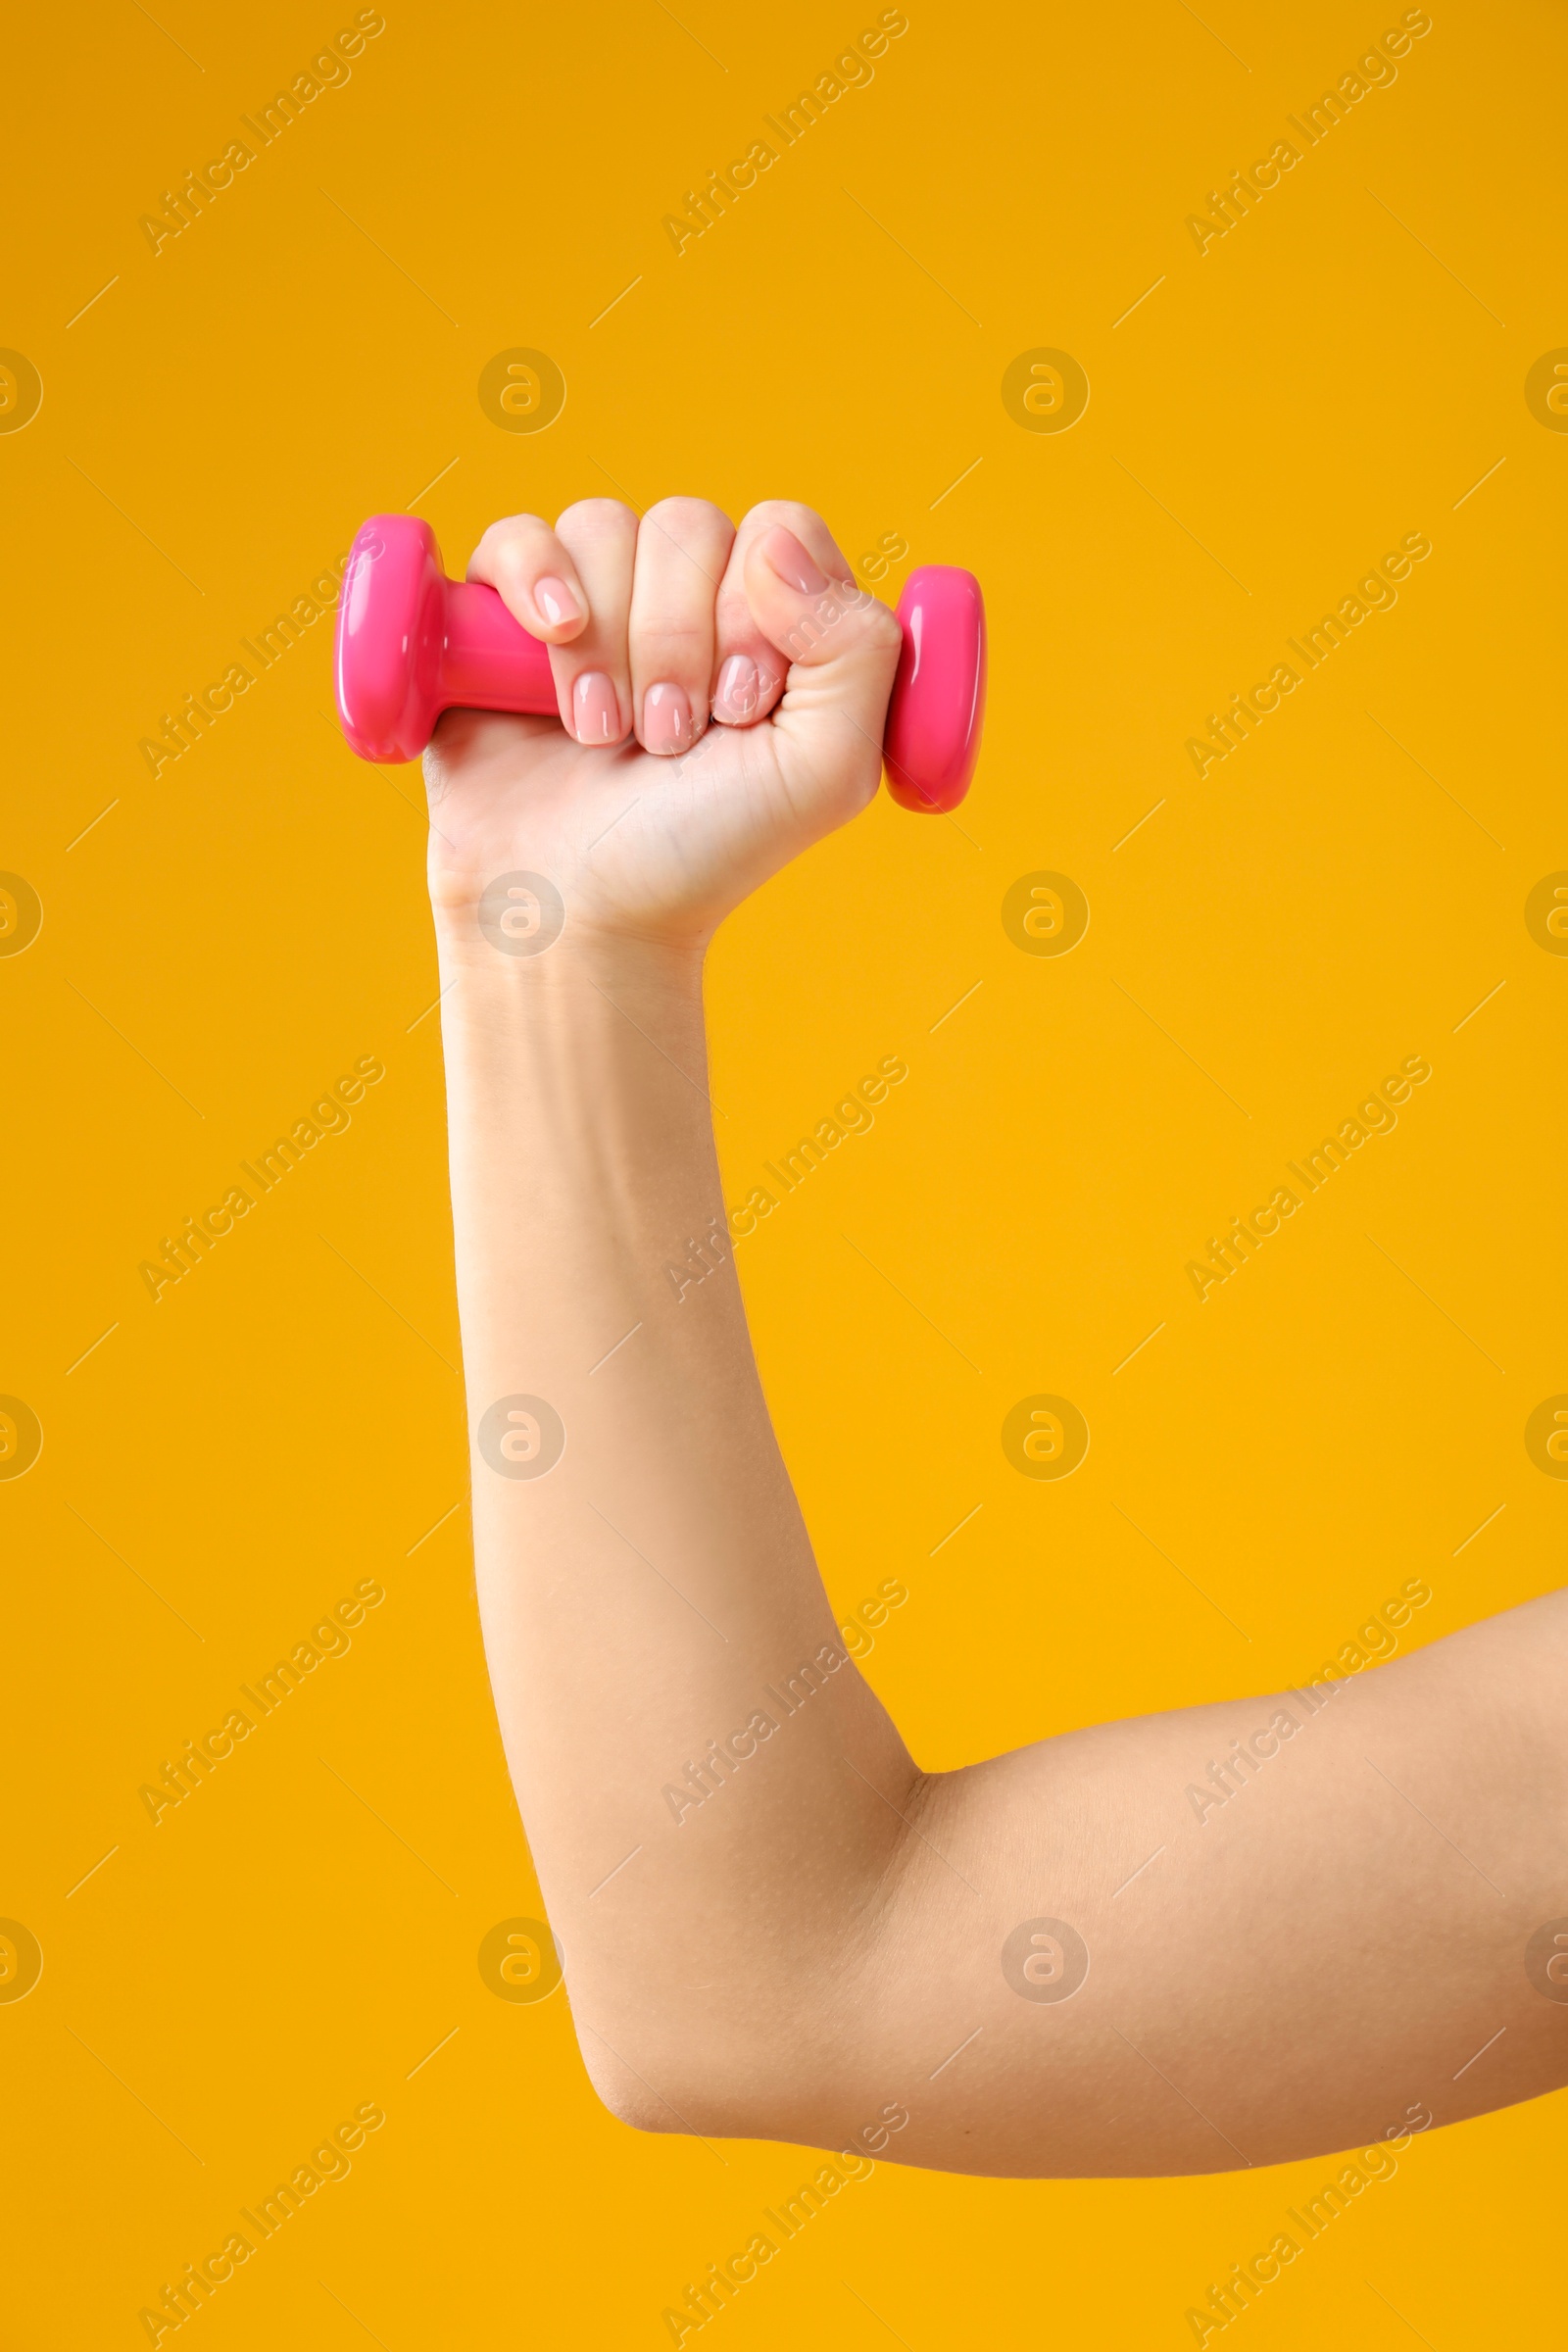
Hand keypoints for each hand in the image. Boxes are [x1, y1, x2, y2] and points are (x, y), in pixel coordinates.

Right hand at [422, 497, 903, 953]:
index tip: (739, 711)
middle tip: (667, 740)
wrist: (573, 912)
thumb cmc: (700, 852)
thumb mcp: (824, 771)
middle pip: (689, 525)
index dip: (758, 610)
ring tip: (604, 736)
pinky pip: (519, 536)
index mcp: (775, 624)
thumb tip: (776, 545)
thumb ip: (858, 651)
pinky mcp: (505, 617)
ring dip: (607, 643)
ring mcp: (595, 602)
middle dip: (676, 642)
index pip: (781, 532)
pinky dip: (536, 581)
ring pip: (604, 526)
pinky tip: (550, 640)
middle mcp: (688, 600)